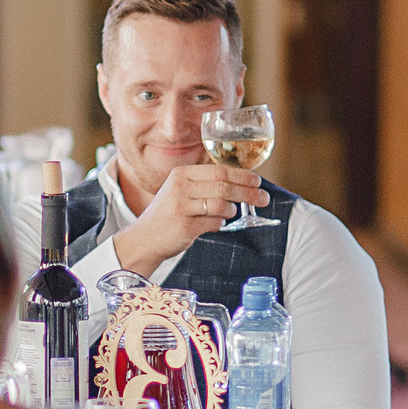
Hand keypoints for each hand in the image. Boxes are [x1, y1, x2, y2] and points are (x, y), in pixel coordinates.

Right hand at [111, 163, 264, 278]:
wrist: (145, 238)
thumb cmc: (168, 214)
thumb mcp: (180, 191)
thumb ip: (204, 184)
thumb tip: (241, 183)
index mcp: (181, 174)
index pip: (220, 170)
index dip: (243, 176)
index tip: (258, 182)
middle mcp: (180, 187)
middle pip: (224, 185)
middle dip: (248, 192)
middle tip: (263, 198)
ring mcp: (181, 207)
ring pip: (221, 204)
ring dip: (232, 209)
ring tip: (231, 212)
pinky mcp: (184, 226)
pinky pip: (214, 222)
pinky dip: (220, 223)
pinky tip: (216, 223)